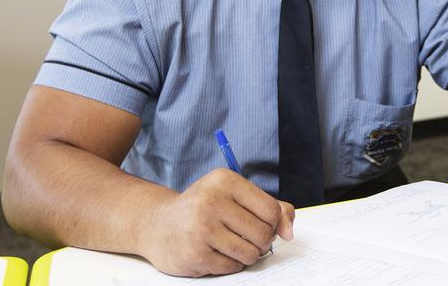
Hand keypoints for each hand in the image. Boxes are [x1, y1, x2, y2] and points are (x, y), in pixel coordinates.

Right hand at [141, 168, 294, 276]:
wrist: (158, 225)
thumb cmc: (204, 209)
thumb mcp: (234, 197)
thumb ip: (270, 208)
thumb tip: (289, 231)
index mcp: (225, 180)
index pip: (271, 209)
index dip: (273, 223)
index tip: (262, 225)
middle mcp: (211, 201)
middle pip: (263, 234)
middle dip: (261, 242)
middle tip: (247, 238)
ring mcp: (201, 229)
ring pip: (250, 254)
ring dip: (247, 255)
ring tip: (232, 245)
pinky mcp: (195, 254)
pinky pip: (232, 267)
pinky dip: (231, 264)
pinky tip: (216, 253)